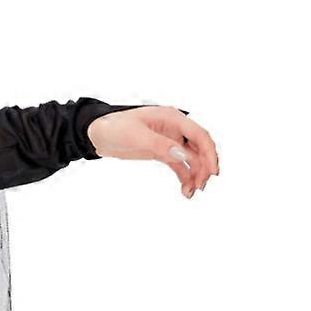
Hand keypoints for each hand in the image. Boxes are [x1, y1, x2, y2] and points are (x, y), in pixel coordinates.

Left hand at [85, 105, 219, 197]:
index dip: (209, 153)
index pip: (199, 135)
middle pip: (199, 148)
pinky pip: (180, 166)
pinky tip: (185, 191)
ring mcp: (170, 141)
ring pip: (191, 159)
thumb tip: (182, 155)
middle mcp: (175, 128)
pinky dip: (185, 178)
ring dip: (195, 175)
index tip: (212, 172)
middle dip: (204, 167)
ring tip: (192, 191)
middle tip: (202, 185)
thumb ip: (160, 145)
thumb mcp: (136, 136)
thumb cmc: (115, 127)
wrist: (98, 134)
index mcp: (172, 118)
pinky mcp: (163, 152)